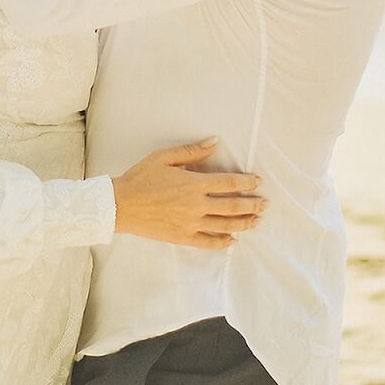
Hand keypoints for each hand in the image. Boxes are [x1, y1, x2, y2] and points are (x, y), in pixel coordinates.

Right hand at [111, 138, 267, 249]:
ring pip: (224, 225)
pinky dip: (222, 242)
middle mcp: (196, 205)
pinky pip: (207, 242)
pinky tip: (232, 241)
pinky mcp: (182, 237)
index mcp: (193, 184)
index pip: (228, 184)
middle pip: (232, 206)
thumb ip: (192, 151)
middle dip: (252, 205)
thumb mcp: (164, 158)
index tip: (257, 182)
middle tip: (265, 204)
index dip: (246, 183)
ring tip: (257, 222)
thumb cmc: (140, 178)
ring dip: (244, 223)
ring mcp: (190, 223)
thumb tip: (215, 142)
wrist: (119, 205)